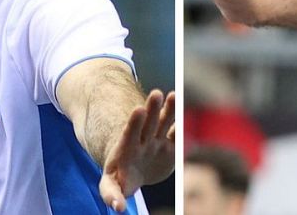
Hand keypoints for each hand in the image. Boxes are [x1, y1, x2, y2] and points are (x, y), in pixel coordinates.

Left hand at [98, 90, 175, 211]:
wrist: (133, 172)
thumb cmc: (119, 179)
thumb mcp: (111, 186)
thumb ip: (112, 194)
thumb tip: (118, 207)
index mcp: (126, 147)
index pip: (130, 132)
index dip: (135, 122)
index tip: (138, 109)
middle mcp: (142, 140)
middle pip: (148, 123)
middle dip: (152, 108)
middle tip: (156, 93)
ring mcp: (156, 141)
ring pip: (164, 122)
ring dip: (170, 110)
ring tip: (174, 95)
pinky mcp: (170, 147)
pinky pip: (177, 135)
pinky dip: (181, 127)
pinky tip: (185, 117)